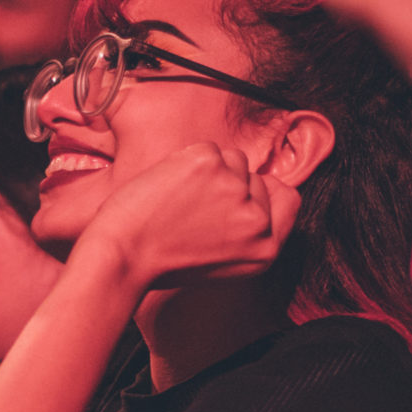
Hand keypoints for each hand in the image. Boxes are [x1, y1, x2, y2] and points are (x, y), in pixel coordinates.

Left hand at [77, 142, 300, 290]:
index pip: (288, 199)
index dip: (264, 192)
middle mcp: (258, 221)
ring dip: (208, 172)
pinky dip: (186, 161)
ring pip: (232, 160)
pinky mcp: (209, 164)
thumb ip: (250, 231)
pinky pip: (208, 149)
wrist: (123, 256)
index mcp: (266, 249)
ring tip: (179, 201)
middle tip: (191, 211)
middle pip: (255, 178)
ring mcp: (235, 189)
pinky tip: (168, 187)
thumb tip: (261, 187)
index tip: (241, 195)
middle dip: (227, 185)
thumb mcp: (225, 262)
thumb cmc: (164, 261)